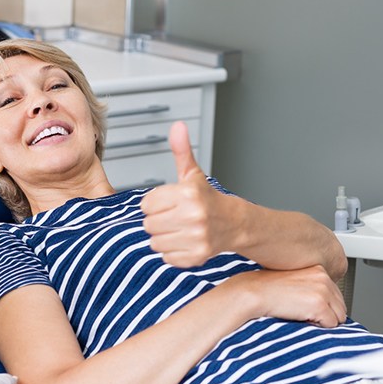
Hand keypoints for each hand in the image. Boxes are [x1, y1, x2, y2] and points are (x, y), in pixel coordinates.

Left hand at [141, 121, 230, 267]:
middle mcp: (193, 216)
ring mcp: (196, 238)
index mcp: (188, 194)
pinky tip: (184, 241)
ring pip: (155, 242)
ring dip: (163, 237)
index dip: (155, 204)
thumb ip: (181, 151)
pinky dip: (172, 252)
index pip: (146, 204)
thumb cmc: (208, 199)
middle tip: (173, 217)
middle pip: (148, 224)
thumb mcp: (193, 174)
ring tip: (178, 229)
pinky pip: (166, 257)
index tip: (168, 203)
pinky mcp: (196, 256)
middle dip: (158, 221)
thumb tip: (177, 126)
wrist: (235, 224)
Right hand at [238, 265, 346, 327]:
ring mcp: (322, 291)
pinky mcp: (319, 305)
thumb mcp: (293, 281)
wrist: (253, 292)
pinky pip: (330, 325)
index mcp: (318, 270)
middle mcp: (323, 278)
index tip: (310, 309)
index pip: (336, 295)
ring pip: (338, 317)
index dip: (324, 306)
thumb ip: (311, 288)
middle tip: (304, 314)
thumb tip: (324, 307)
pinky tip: (301, 318)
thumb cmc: (266, 289)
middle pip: (341, 307)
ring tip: (302, 315)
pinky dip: (317, 327)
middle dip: (326, 314)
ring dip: (323, 321)